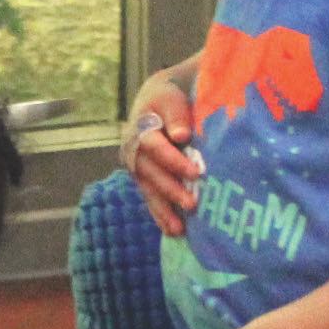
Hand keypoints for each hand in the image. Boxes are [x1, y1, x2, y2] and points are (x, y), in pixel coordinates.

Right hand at [123, 64, 202, 235]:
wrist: (157, 100)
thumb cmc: (170, 98)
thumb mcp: (172, 98)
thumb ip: (177, 115)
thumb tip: (182, 136)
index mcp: (140, 128)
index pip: (154, 147)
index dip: (173, 161)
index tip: (196, 172)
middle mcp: (132, 150)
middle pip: (150, 173)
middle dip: (170, 190)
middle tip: (192, 204)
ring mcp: (137, 167)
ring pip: (148, 190)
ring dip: (163, 210)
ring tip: (178, 229)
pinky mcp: (144, 179)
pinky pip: (150, 198)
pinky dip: (160, 215)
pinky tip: (172, 230)